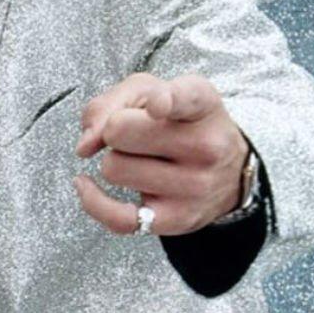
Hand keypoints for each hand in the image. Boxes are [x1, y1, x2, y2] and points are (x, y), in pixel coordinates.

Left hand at [73, 73, 249, 235]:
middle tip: (134, 135)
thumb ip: (110, 103)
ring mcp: (194, 186)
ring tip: (140, 160)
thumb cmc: (178, 124)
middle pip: (119, 131)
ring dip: (114, 162)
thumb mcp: (150, 93)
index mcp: (202, 105)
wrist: (228, 173)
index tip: (157, 105)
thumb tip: (86, 145)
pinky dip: (93, 201)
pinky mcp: (177, 219)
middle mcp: (206, 146)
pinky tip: (86, 184)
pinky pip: (119, 218)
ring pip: (113, 169)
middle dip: (113, 131)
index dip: (165, 100)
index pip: (185, 98)